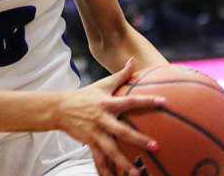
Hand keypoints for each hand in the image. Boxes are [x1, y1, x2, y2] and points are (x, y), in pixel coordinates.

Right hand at [52, 59, 163, 175]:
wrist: (60, 108)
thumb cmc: (85, 96)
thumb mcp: (102, 84)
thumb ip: (120, 75)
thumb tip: (132, 60)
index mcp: (107, 103)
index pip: (130, 101)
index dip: (146, 101)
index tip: (163, 102)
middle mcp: (102, 119)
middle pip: (122, 131)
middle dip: (138, 140)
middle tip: (155, 146)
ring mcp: (95, 133)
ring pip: (110, 150)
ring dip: (123, 163)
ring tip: (136, 173)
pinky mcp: (90, 143)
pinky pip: (99, 159)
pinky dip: (105, 171)